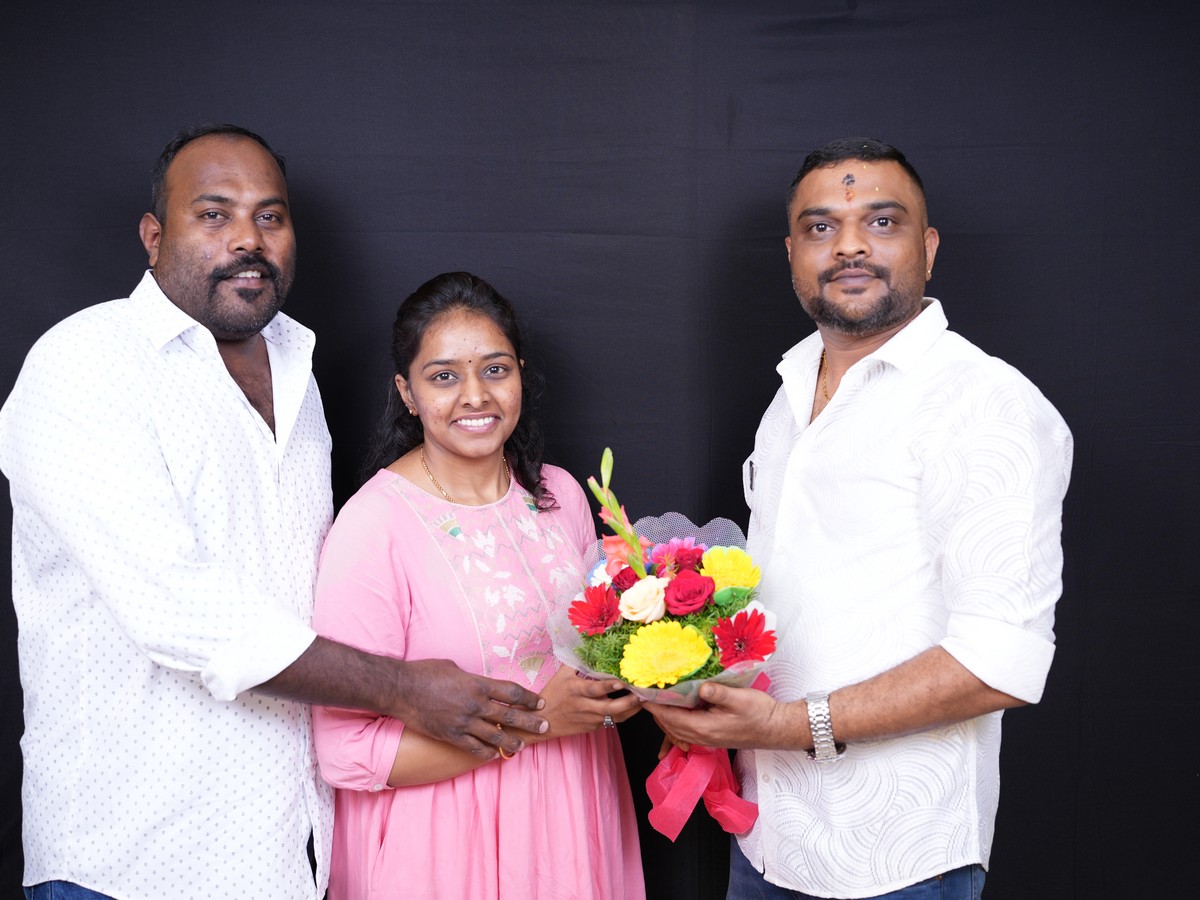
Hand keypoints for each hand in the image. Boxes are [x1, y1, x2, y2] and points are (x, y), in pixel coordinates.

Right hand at [393, 658, 548, 757]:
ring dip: (512, 742)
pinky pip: (474, 748)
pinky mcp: (451, 736)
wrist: (401, 689)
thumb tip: (480, 682)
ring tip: (523, 746)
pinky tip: (495, 755)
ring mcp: (464, 722)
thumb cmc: (425, 672)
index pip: (512, 692)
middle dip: (530, 722)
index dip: (529, 698)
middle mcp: (475, 704)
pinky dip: (487, 752)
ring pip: (496, 735)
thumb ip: (472, 678)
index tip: (540, 703)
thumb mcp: (454, 667)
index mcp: (478, 683)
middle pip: (510, 715)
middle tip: (544, 727)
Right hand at [513, 667, 641, 741]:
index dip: (609, 687)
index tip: (622, 682)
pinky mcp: (593, 728)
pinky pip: (611, 722)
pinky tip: (634, 707)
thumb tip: (590, 643)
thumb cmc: (552, 694)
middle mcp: (584, 706)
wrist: (541, 721)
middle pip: (610, 708)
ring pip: (615, 717)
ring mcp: (590, 719)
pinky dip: (623, 715)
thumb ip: (577, 661)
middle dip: (628, 702)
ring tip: (644, 700)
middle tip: (642, 694)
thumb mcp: (561, 674)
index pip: (595, 689)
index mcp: (576, 690)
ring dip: (631, 709)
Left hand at [647, 681, 791, 750]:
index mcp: (704, 727)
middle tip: (644, 693)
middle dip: (655, 711)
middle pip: (669, 725)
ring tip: (654, 700)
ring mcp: (705, 738)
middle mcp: (701, 736)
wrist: (776, 729)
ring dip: (664, 717)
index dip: (654, 706)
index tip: (641, 694)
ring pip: (675, 729)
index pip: (671, 717)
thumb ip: (718, 693)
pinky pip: (685, 732)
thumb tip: (700, 687)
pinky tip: (670, 719)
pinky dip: (674, 725)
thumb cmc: (760, 713)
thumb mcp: (740, 699)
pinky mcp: (710, 736)